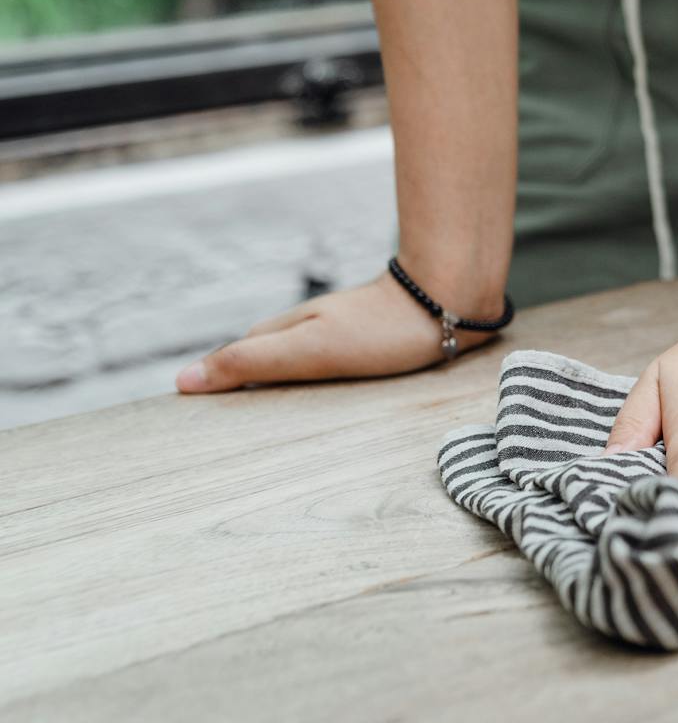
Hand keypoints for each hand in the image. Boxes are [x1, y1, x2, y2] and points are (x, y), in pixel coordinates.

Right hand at [175, 272, 504, 392]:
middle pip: (265, 356)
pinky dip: (320, 379)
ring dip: (282, 381)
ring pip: (300, 358)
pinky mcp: (374, 340)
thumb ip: (250, 363)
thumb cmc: (380, 329)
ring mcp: (342, 331)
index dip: (213, 381)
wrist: (448, 301)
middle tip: (220, 421)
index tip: (187, 412)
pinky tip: (328, 396)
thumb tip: (183, 381)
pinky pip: (335, 364)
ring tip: (266, 415)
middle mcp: (310, 327)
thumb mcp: (308, 350)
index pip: (236, 358)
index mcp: (287, 330)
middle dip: (242, 382)